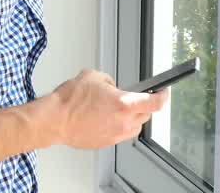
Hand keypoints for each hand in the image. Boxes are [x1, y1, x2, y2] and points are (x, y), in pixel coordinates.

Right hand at [45, 69, 167, 149]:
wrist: (55, 119)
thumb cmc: (70, 100)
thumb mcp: (92, 76)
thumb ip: (108, 80)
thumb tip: (110, 86)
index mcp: (124, 103)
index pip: (155, 103)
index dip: (163, 96)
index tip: (163, 92)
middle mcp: (123, 121)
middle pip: (146, 116)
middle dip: (144, 106)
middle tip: (135, 98)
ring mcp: (115, 134)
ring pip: (134, 127)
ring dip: (132, 118)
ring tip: (118, 110)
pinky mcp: (106, 142)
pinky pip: (120, 135)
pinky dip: (118, 126)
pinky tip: (105, 118)